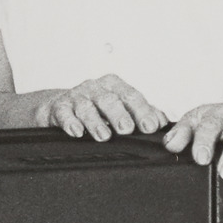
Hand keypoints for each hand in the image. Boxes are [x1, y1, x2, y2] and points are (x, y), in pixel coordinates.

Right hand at [31, 73, 168, 141]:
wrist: (60, 107)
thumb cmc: (95, 107)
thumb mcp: (120, 106)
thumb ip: (141, 113)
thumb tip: (162, 121)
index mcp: (114, 86)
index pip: (131, 96)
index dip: (142, 111)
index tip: (150, 126)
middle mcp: (96, 88)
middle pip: (109, 99)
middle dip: (119, 115)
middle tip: (127, 129)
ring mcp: (77, 96)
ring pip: (87, 107)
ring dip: (95, 122)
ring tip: (103, 136)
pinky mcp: (60, 107)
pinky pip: (64, 113)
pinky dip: (70, 122)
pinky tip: (76, 132)